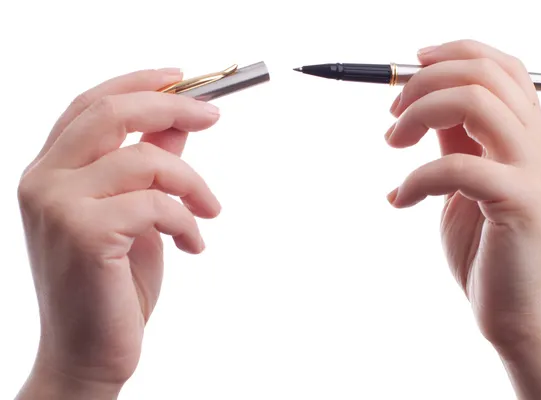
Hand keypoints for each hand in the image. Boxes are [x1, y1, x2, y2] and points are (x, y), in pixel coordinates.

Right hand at [16, 68, 220, 398]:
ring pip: (145, 161)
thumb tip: (178, 122)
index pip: (90, 105)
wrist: (88, 352)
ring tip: (211, 211)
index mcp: (50, 171)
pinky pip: (156, 204)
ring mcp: (57, 206)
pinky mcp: (84, 234)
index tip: (180, 79)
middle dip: (171, 106)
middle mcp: (43, 181)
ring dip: (193, 183)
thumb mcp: (135, 215)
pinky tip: (194, 245)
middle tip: (213, 115)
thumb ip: (148, 166)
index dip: (137, 83)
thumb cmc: (111, 285)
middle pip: (111, 113)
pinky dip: (188, 221)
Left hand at [385, 40, 540, 398]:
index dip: (453, 53)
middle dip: (424, 82)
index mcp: (528, 135)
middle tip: (392, 115)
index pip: (501, 66)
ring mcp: (534, 171)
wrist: (518, 313)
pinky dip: (415, 178)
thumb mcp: (465, 182)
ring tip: (392, 145)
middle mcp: (539, 143)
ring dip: (419, 114)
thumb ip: (456, 141)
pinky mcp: (519, 203)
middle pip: (484, 74)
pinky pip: (456, 167)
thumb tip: (423, 105)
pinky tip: (398, 201)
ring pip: (475, 102)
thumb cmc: (487, 248)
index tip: (411, 64)